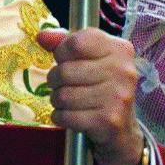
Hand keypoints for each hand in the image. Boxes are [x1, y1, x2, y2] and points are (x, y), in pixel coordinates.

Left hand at [37, 28, 143, 164]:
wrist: (122, 128)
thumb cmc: (101, 86)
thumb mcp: (89, 58)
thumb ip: (65, 43)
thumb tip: (41, 36)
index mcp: (120, 49)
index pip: (76, 42)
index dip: (61, 52)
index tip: (63, 60)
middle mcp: (123, 71)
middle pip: (65, 70)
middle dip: (54, 79)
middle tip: (61, 84)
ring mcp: (118, 97)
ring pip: (63, 95)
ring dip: (57, 100)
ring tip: (66, 100)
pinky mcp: (108, 121)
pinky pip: (67, 116)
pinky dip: (60, 116)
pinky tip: (68, 115)